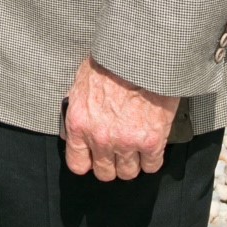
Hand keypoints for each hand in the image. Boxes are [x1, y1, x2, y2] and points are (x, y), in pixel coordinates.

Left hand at [62, 57, 178, 181]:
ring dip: (132, 162)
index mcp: (79, 122)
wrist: (141, 53)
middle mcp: (100, 137)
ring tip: (135, 146)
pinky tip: (150, 146)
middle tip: (117, 149)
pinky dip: (151, 158)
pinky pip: (151, 165)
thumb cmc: (112, 60)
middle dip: (111, 162)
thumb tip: (75, 126)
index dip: (87, 161)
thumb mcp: (82, 80)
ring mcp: (126, 141)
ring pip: (128, 173)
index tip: (94, 157)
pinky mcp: (151, 141)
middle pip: (104, 172)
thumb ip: (78, 108)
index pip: (77, 163)